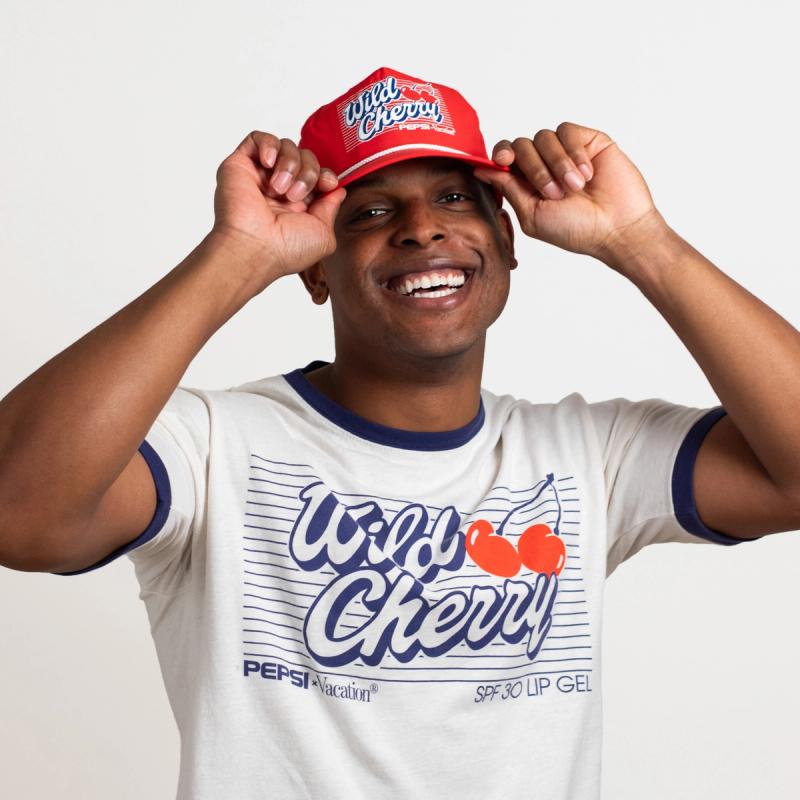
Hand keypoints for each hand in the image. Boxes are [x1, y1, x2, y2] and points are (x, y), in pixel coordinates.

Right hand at [210, 131, 346, 280]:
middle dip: (309, 172)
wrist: (255, 247)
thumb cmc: (286, 249)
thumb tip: (338, 190)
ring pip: (286, 146)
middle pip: (305, 156)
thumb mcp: (324, 234)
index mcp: (298, 204)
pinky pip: (258, 137)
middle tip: (296, 195)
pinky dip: (269, 145)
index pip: (317, 174)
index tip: (327, 184)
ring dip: (290, 164)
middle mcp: (279, 188)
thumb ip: (331, 209)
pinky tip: (269, 163)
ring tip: (280, 189)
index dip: (325, 174)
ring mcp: (260, 176)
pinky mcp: (240, 164)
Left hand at [473, 123, 665, 262]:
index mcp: (527, 183)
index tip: (502, 161)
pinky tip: (587, 174)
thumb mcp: (533, 214)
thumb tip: (480, 169)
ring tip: (574, 187)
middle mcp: (544, 165)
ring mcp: (566, 152)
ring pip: (544, 137)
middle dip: (534, 169)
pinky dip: (573, 153)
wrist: (616, 228)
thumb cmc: (576, 230)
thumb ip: (508, 189)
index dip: (500, 154)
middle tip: (554, 194)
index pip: (505, 157)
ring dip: (557, 164)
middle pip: (521, 145)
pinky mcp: (588, 141)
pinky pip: (567, 131)